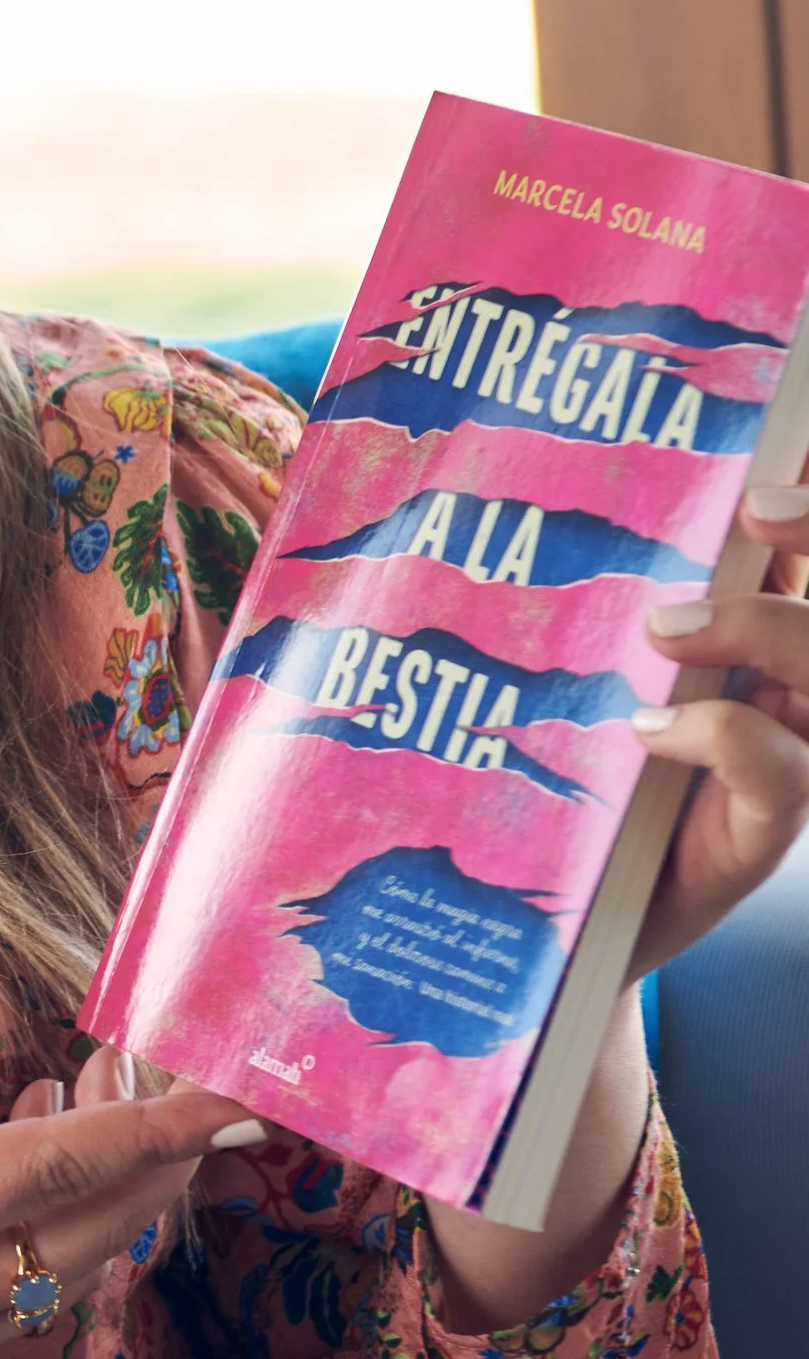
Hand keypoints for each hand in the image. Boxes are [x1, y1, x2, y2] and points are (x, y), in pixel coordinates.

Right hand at [0, 930, 262, 1358]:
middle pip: (93, 1224)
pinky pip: (26, 1290)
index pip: (53, 1169)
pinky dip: (62, 1223)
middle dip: (162, 1152)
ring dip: (114, 1187)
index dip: (153, 1125)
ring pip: (68, 1265)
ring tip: (106, 1093)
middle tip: (193, 1077)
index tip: (236, 1095)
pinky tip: (26, 1160)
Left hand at [628, 483, 808, 980]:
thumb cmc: (588, 769)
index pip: (808, 558)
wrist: (572, 912)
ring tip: (663, 627)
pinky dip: (718, 734)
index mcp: (774, 640)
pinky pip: (782, 771)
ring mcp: (800, 760)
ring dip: (762, 628)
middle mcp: (804, 693)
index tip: (797, 445)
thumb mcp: (601, 666)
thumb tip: (598, 497)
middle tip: (755, 508)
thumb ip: (623, 597)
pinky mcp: (764, 832)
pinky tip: (650, 730)